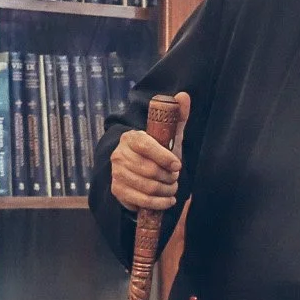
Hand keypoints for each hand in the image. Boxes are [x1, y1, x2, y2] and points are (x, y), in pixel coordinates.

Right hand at [108, 90, 189, 211]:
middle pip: (149, 170)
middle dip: (168, 177)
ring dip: (166, 190)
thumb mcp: (168, 135)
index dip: (164, 157)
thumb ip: (177, 116)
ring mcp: (116, 174)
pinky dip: (159, 203)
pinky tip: (167, 200)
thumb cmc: (157, 151)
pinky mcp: (118, 191)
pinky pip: (141, 201)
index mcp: (131, 138)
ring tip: (172, 188)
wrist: (139, 170)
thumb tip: (183, 96)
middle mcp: (119, 155)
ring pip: (147, 186)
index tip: (178, 165)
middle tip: (175, 178)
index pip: (146, 146)